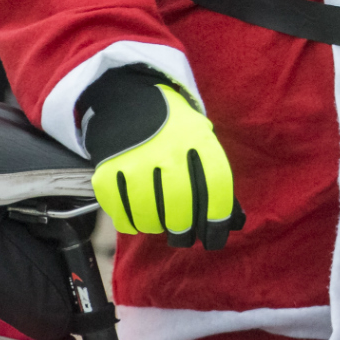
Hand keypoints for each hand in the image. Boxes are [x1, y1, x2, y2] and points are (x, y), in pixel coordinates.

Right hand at [82, 67, 241, 248]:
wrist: (128, 102)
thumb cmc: (175, 131)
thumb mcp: (201, 138)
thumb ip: (213, 174)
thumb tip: (232, 222)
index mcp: (197, 140)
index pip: (215, 185)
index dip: (218, 218)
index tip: (215, 237)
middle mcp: (166, 150)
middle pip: (179, 206)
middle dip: (183, 231)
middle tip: (183, 237)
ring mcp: (134, 161)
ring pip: (148, 215)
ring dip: (156, 226)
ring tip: (160, 222)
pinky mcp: (106, 172)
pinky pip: (121, 214)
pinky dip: (131, 223)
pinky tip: (138, 217)